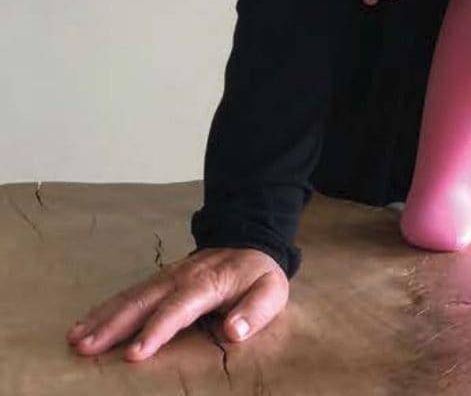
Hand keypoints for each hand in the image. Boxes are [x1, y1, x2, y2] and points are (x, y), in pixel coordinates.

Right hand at [66, 247, 287, 361]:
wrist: (250, 240)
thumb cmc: (258, 274)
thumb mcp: (271, 290)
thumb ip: (256, 310)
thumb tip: (236, 330)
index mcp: (209, 282)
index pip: (180, 307)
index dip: (158, 330)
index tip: (136, 353)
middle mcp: (182, 277)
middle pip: (144, 301)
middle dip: (114, 324)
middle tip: (85, 348)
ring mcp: (168, 276)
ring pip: (131, 296)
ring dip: (103, 317)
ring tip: (76, 339)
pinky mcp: (160, 279)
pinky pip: (130, 293)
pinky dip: (105, 308)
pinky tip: (84, 324)